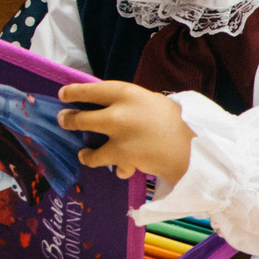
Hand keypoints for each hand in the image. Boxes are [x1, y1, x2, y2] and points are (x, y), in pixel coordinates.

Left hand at [58, 81, 193, 187]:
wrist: (195, 146)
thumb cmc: (180, 121)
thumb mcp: (154, 102)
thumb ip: (132, 104)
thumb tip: (115, 109)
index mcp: (127, 93)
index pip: (92, 90)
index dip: (75, 92)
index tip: (63, 94)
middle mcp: (118, 114)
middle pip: (82, 118)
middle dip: (69, 121)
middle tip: (64, 120)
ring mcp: (118, 138)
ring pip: (90, 150)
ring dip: (86, 154)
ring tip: (85, 154)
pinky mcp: (123, 158)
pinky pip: (112, 166)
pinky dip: (118, 168)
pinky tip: (122, 169)